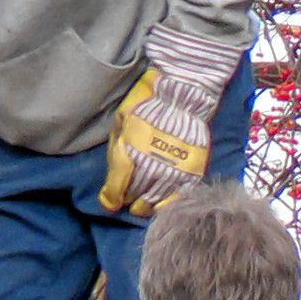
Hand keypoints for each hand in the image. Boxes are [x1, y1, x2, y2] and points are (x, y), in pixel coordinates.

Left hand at [98, 27, 239, 216]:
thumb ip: (115, 150)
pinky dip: (169, 203)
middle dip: (129, 201)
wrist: (182, 93)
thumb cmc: (146, 103)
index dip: (110, 198)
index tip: (108, 204)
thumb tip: (111, 179)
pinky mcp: (191, 171)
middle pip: (137, 196)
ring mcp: (173, 170)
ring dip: (147, 206)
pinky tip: (163, 205)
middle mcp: (151, 165)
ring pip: (157, 200)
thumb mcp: (122, 121)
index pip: (118, 185)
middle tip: (127, 201)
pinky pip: (179, 195)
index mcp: (130, 150)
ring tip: (142, 206)